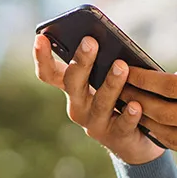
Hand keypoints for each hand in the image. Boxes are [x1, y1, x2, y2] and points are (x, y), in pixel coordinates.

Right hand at [33, 34, 163, 164]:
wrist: (134, 139)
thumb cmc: (120, 98)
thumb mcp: (108, 79)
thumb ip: (106, 62)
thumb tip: (112, 39)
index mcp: (73, 88)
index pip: (49, 73)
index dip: (42, 58)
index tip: (40, 38)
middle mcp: (78, 106)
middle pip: (73, 83)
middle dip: (81, 61)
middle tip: (90, 41)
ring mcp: (95, 123)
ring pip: (100, 102)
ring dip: (110, 83)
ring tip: (121, 66)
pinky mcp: (116, 137)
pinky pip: (122, 125)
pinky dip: (129, 115)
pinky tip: (135, 105)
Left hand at [119, 67, 176, 162]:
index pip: (175, 86)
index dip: (146, 78)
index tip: (126, 67)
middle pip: (164, 113)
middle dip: (136, 100)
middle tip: (114, 86)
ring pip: (170, 133)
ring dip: (145, 120)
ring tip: (125, 105)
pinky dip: (164, 135)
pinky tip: (151, 125)